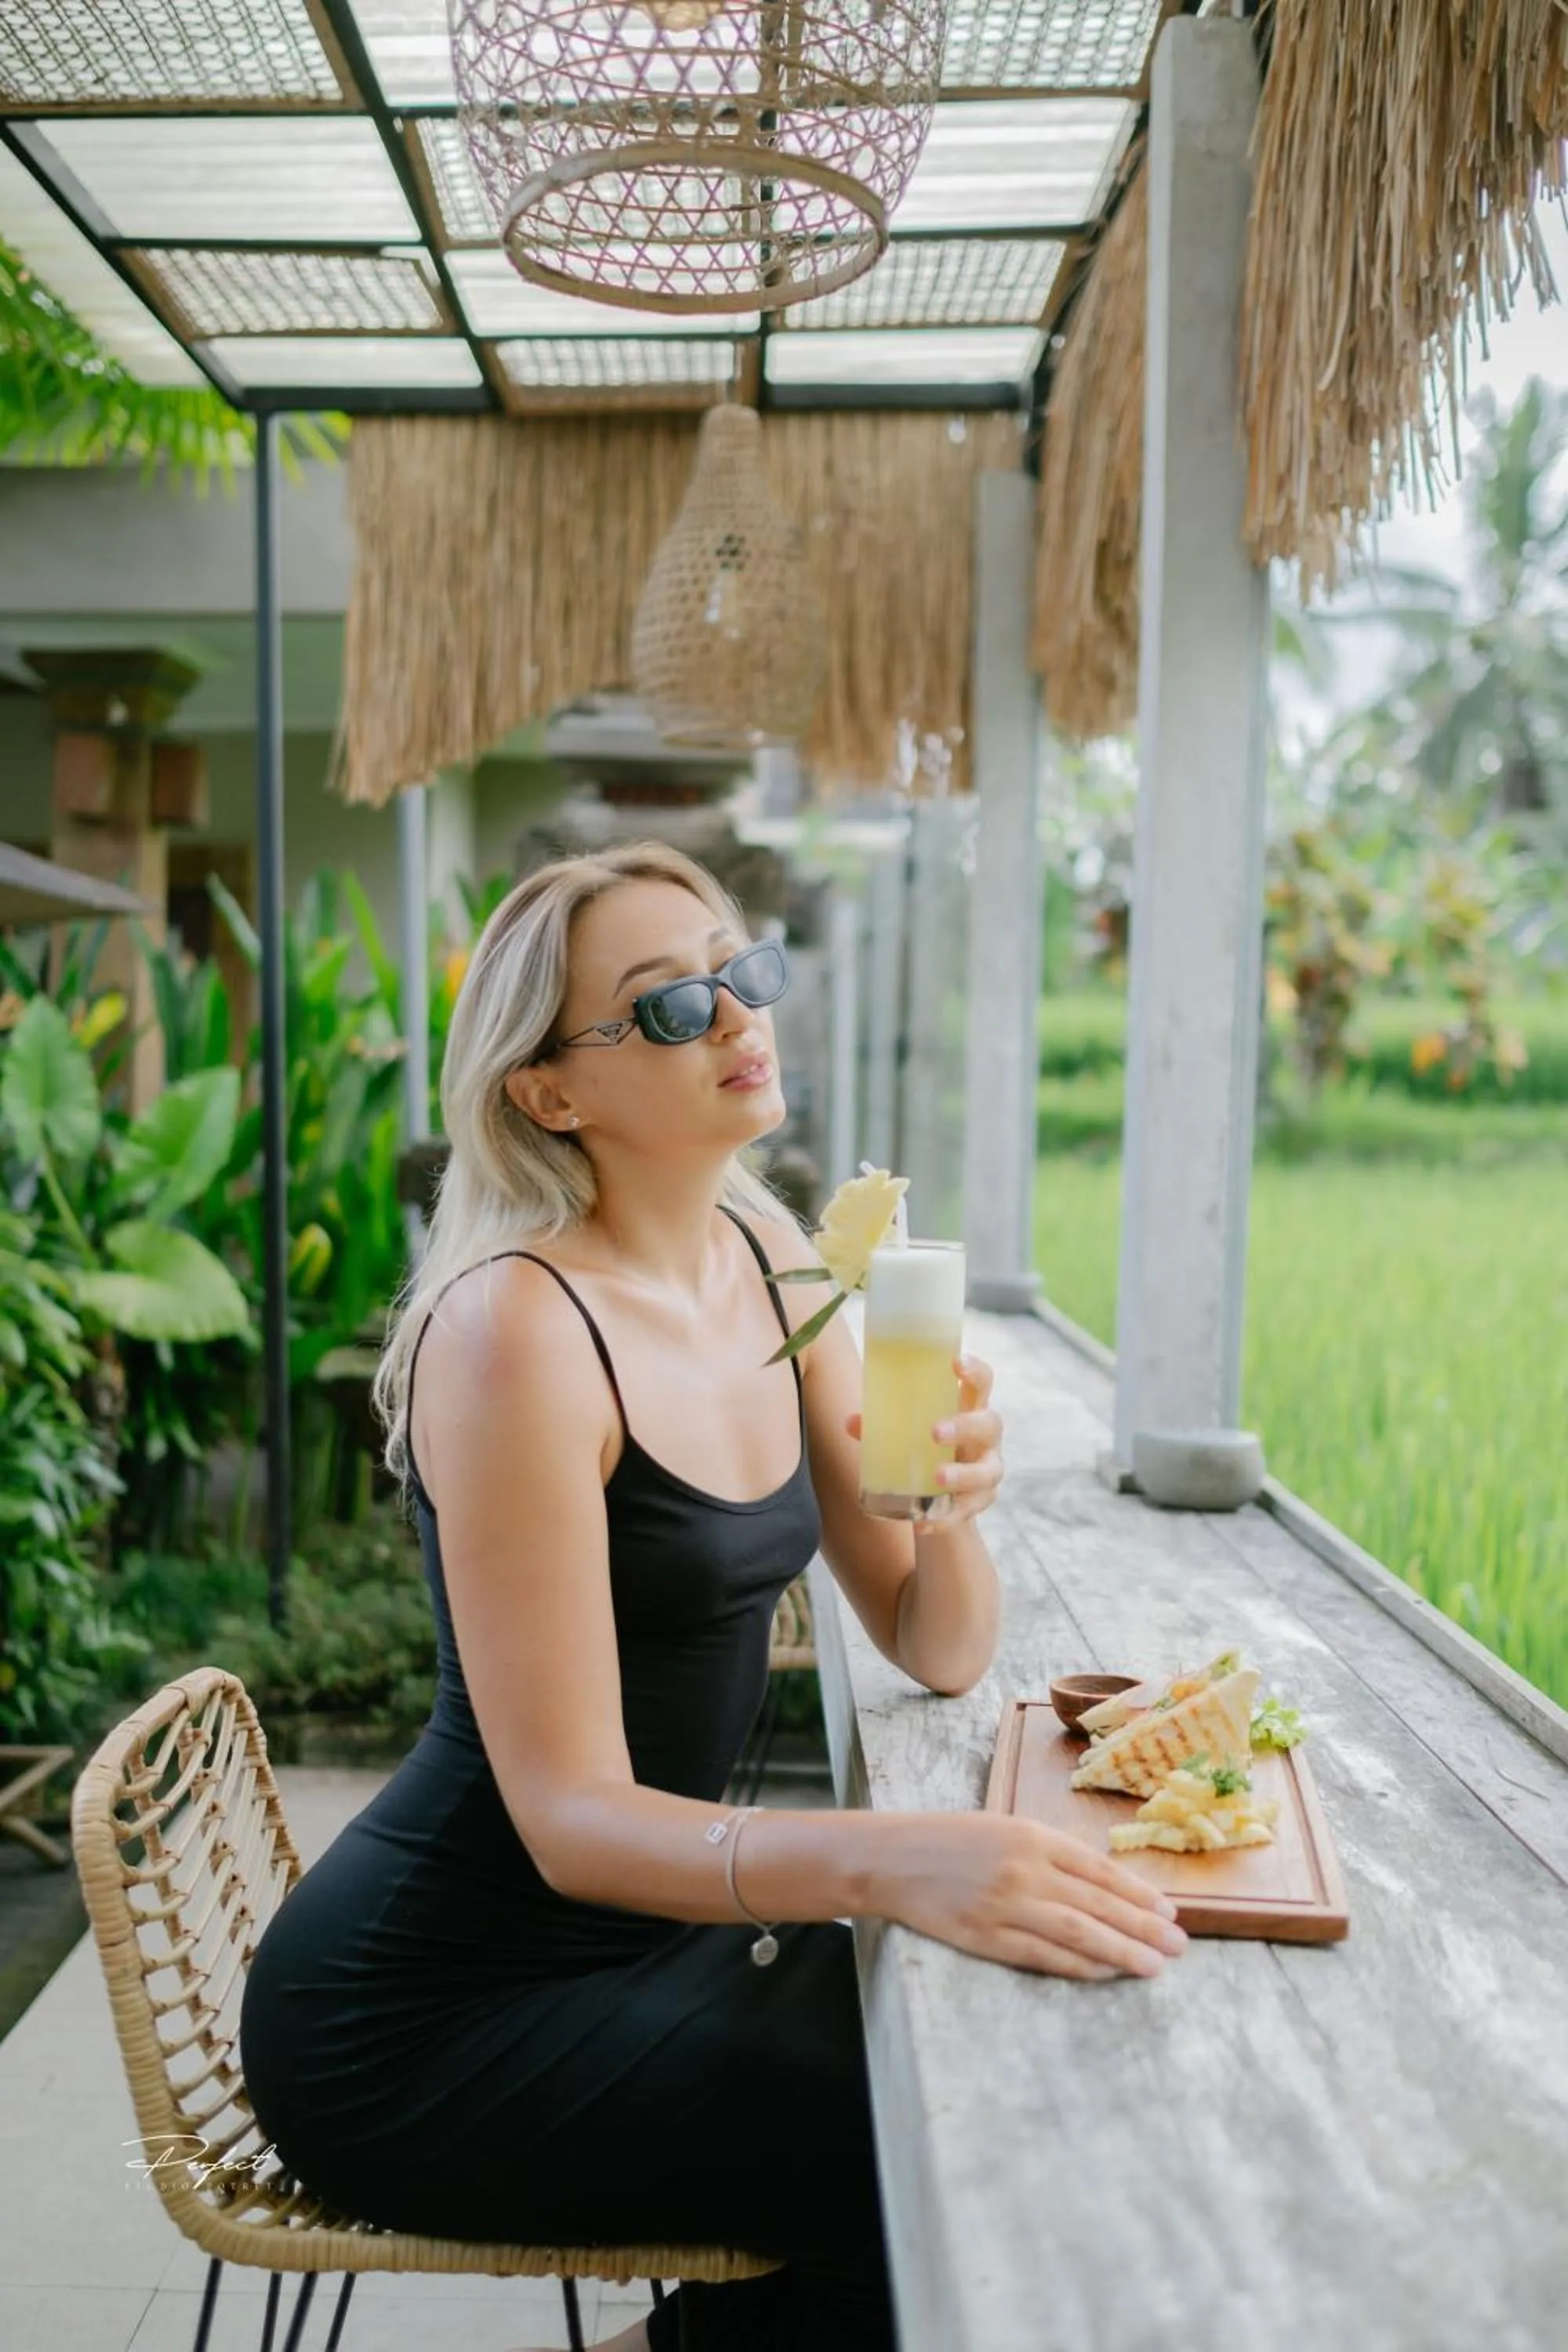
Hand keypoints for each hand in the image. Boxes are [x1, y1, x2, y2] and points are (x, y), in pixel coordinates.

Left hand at [846, 1350, 1002, 1535]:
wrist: (942, 1497)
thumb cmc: (925, 1448)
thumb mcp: (908, 1433)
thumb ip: (881, 1426)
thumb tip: (851, 1422)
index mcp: (969, 1410)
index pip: (981, 1383)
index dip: (974, 1371)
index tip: (956, 1362)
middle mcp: (985, 1438)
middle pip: (989, 1424)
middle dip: (964, 1426)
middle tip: (934, 1432)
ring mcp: (988, 1471)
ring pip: (987, 1472)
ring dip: (962, 1474)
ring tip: (938, 1478)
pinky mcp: (980, 1503)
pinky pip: (967, 1511)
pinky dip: (945, 1518)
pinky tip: (924, 1523)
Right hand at [880, 1812, 1188, 1981]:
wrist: (893, 1858)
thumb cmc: (952, 1841)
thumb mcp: (1005, 1829)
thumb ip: (1050, 1854)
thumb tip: (1106, 1886)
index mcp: (1032, 1836)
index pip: (1100, 1870)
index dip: (1138, 1894)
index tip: (1170, 1911)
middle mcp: (1024, 1869)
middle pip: (1098, 1903)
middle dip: (1143, 1926)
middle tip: (1179, 1944)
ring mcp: (1005, 1906)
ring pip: (1078, 1933)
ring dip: (1121, 1951)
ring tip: (1154, 1964)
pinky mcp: (986, 1937)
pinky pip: (1043, 1956)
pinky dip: (1079, 1966)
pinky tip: (1105, 1972)